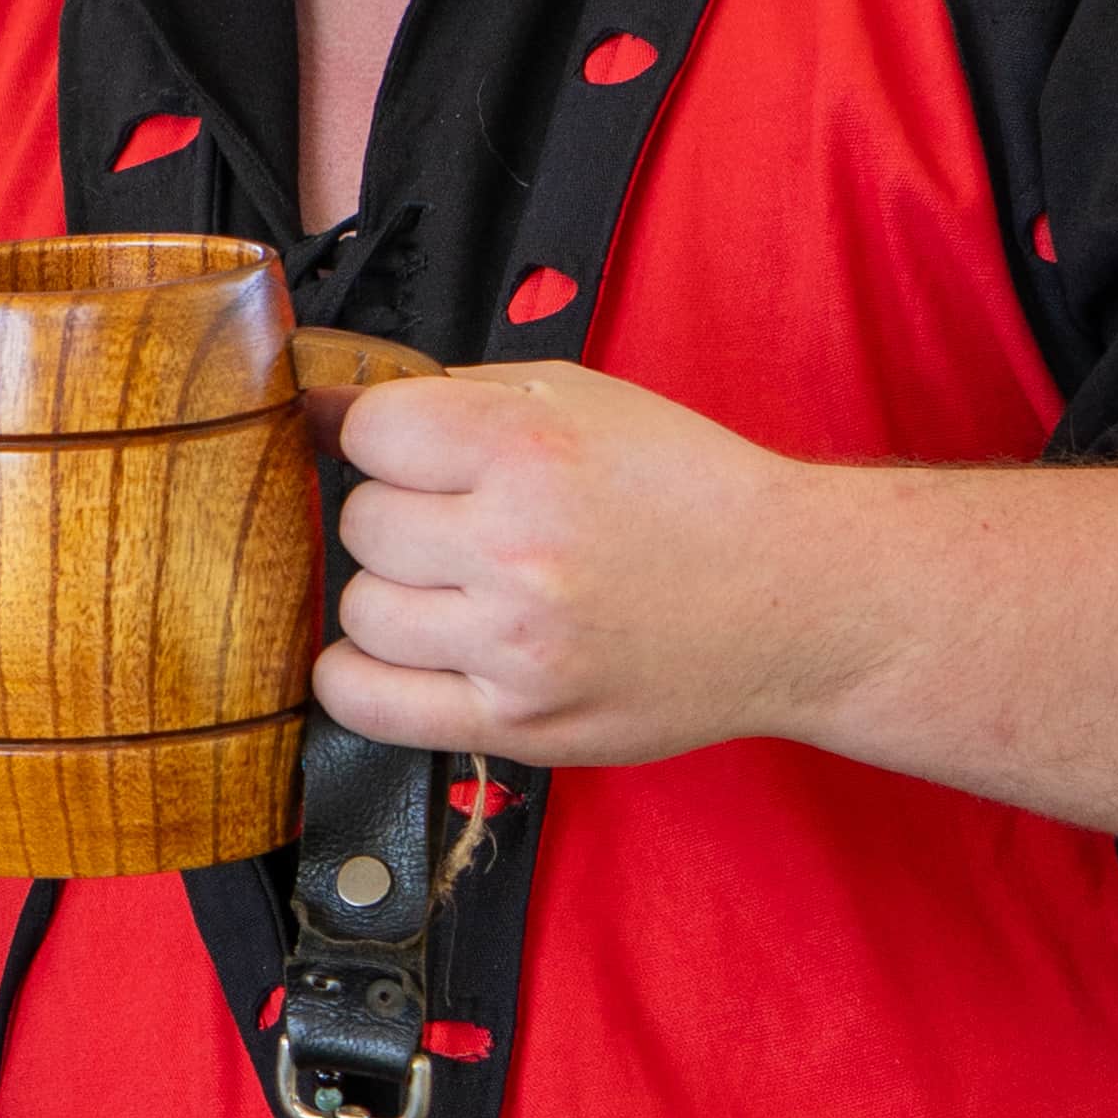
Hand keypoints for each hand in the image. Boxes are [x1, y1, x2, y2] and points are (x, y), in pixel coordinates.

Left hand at [315, 356, 847, 767]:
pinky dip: (361, 676)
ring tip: (458, 587)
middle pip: (362, 524)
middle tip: (458, 525)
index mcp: (532, 451)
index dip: (383, 439)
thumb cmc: (688, 493)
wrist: (793, 598)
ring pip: (361, 611)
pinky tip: (404, 651)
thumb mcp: (582, 403)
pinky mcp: (519, 721)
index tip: (412, 454)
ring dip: (393, 595)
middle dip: (400, 517)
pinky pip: (367, 702)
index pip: (370, 433)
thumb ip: (452, 396)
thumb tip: (324, 409)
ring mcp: (515, 644)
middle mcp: (519, 548)